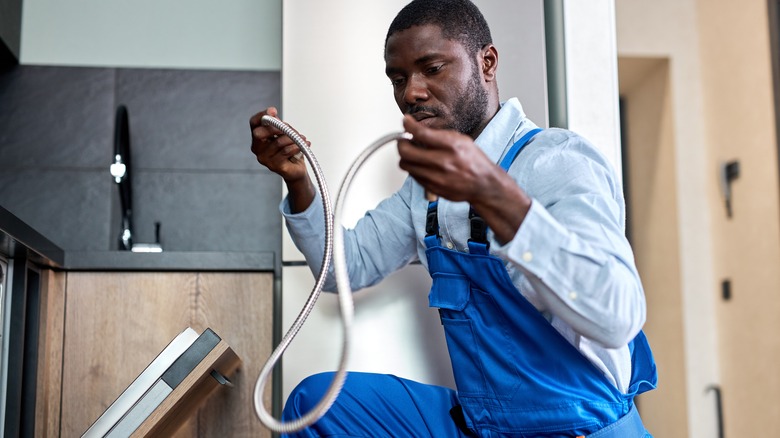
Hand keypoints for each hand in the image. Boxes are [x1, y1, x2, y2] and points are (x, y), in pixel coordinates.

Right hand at [249, 107, 309, 183]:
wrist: (297, 169)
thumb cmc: (290, 150)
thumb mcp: (284, 133)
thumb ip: (278, 124)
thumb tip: (272, 112)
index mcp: (258, 138)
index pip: (253, 123)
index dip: (262, 115)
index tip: (273, 110)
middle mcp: (257, 149)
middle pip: (259, 133)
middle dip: (277, 128)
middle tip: (290, 130)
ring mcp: (264, 159)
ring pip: (278, 142)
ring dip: (293, 138)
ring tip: (301, 139)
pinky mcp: (274, 166)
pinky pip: (286, 151)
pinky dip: (296, 147)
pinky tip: (303, 146)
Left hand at [397, 115, 530, 243]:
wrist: (483, 184)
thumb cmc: (473, 161)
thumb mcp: (461, 140)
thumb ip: (439, 135)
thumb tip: (416, 129)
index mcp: (452, 146)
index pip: (421, 133)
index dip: (408, 125)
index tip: (405, 121)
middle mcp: (443, 162)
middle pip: (406, 151)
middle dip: (401, 142)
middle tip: (404, 139)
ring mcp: (436, 177)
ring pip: (405, 165)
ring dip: (405, 157)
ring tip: (413, 152)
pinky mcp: (432, 188)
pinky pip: (412, 175)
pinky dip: (413, 168)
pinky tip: (422, 164)